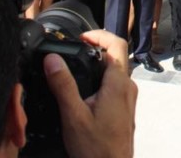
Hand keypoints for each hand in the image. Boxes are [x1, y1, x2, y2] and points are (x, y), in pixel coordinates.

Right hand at [44, 29, 137, 157]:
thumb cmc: (96, 149)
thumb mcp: (73, 115)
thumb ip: (63, 85)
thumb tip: (53, 59)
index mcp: (118, 84)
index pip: (117, 44)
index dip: (99, 35)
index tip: (82, 37)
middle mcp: (127, 88)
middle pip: (115, 56)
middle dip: (95, 48)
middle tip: (75, 49)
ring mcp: (127, 99)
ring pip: (115, 72)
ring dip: (97, 64)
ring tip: (76, 67)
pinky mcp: (124, 109)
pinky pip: (114, 85)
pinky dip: (100, 79)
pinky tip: (84, 90)